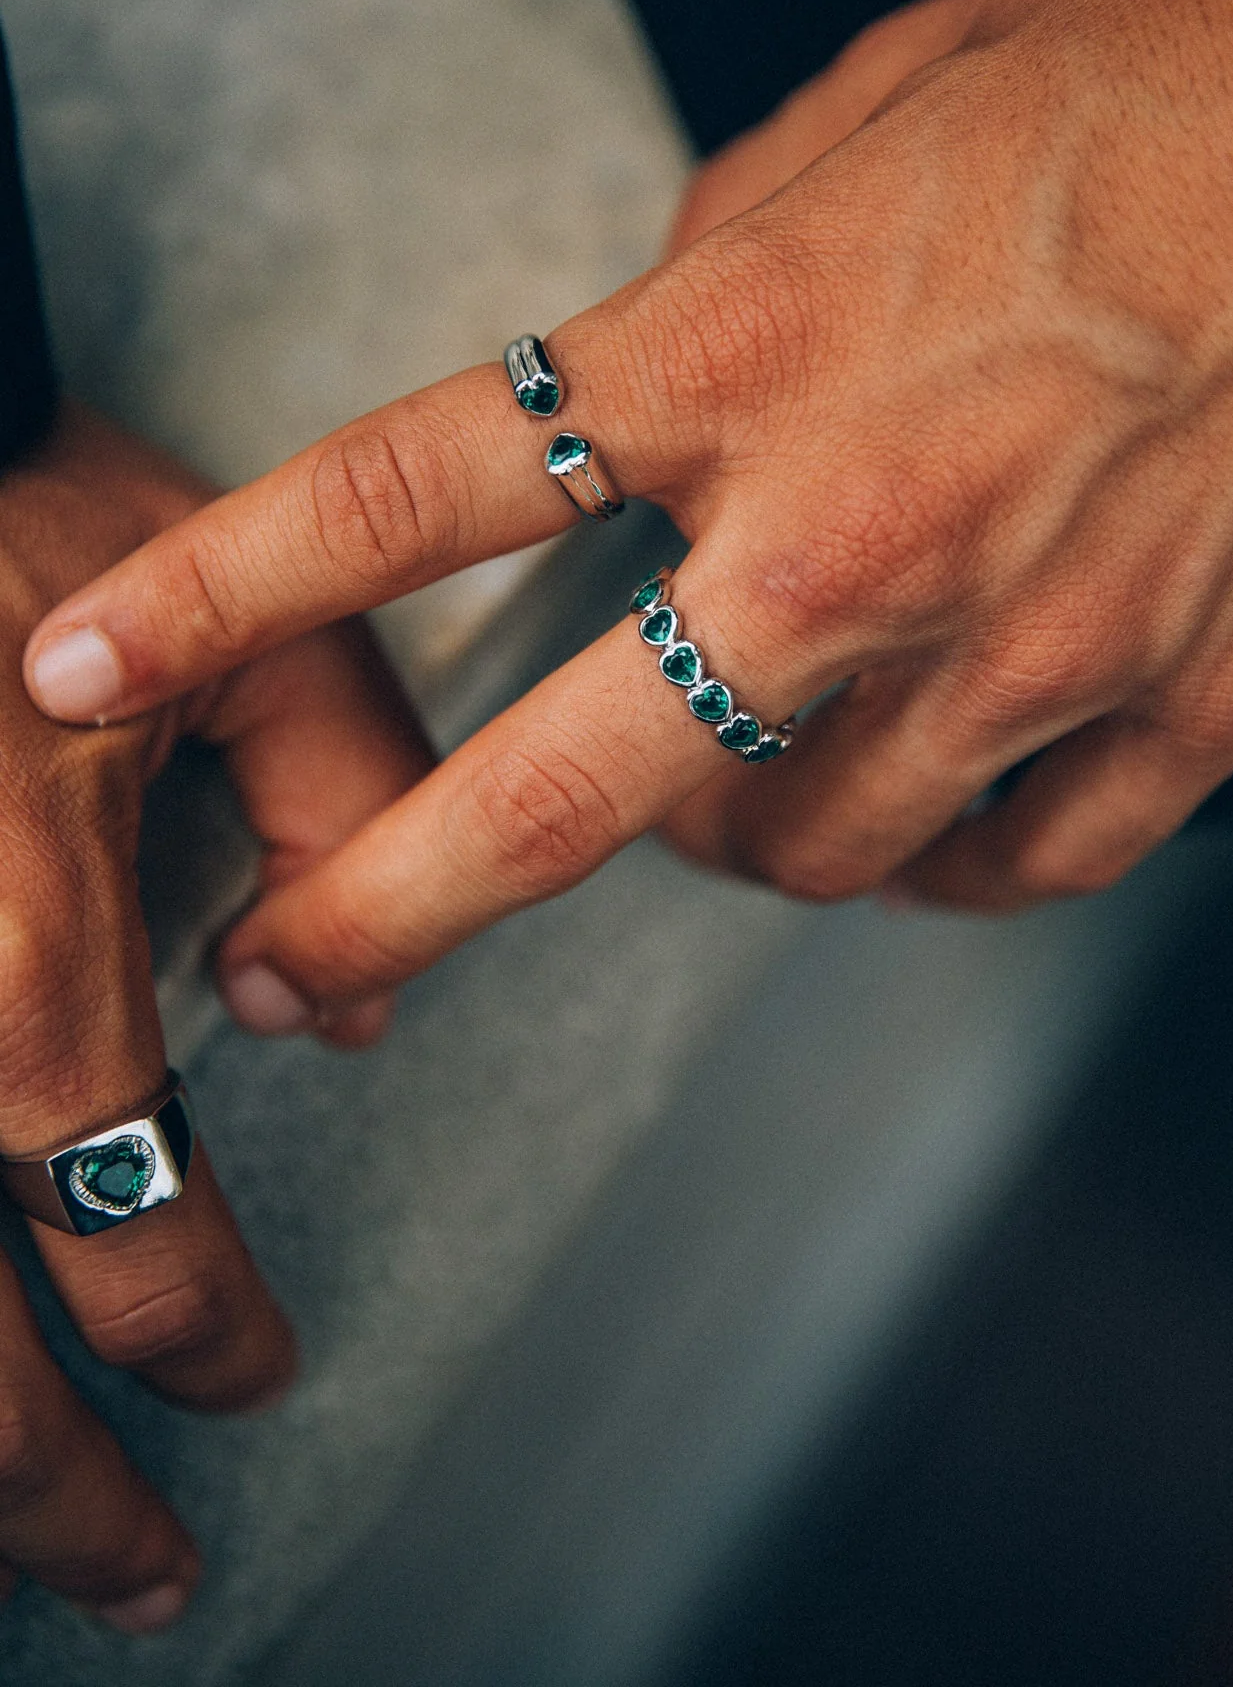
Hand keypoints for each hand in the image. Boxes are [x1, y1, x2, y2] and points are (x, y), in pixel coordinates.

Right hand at [0, 404, 429, 1627]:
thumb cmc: (22, 516)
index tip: (248, 1367)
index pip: (123, 1213)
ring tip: (24, 1546)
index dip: (193, 1325)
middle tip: (137, 1570)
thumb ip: (339, 808)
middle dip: (48, 1489)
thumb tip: (346, 1015)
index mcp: (17, 948)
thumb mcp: (236, 631)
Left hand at [22, 0, 1232, 1010]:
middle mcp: (867, 523)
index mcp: (754, 339)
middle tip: (294, 968)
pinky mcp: (1178, 710)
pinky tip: (935, 774)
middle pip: (567, 787)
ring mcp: (1030, 644)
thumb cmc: (1147, 60)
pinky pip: (993, 874)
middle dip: (389, 902)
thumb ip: (702, 291)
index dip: (223, 591)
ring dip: (729, 828)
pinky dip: (930, 850)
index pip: (415, 490)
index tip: (99, 665)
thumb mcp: (857, 119)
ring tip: (754, 745)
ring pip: (792, 860)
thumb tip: (624, 412)